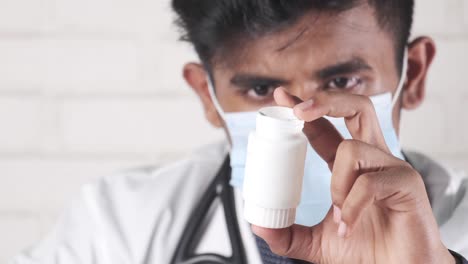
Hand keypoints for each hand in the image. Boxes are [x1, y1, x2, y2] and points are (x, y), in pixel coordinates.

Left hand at [252, 88, 454, 263]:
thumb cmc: (366, 250)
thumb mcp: (316, 242)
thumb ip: (288, 234)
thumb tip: (258, 225)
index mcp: (351, 164)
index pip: (326, 126)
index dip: (306, 108)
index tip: (282, 97)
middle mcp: (372, 157)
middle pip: (357, 107)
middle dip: (327, 101)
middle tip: (299, 112)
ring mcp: (391, 167)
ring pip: (352, 149)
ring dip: (336, 183)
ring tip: (339, 214)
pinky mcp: (407, 183)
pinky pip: (369, 182)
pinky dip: (352, 205)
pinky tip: (350, 224)